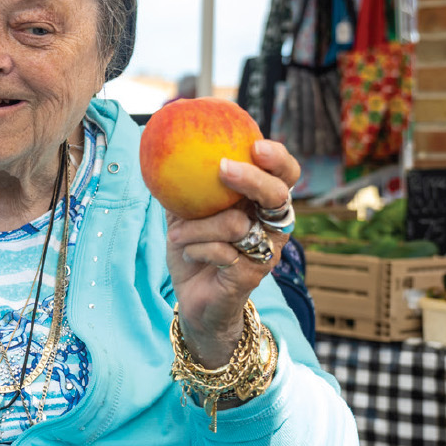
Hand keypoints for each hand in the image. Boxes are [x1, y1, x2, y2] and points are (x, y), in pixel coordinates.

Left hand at [164, 139, 300, 365]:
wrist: (196, 301)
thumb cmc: (195, 250)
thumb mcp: (186, 214)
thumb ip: (184, 185)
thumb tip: (161, 148)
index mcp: (263, 205)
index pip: (285, 175)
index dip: (278, 158)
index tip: (255, 145)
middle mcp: (273, 227)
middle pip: (277, 195)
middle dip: (252, 179)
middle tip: (223, 168)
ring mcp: (266, 252)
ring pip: (237, 224)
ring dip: (198, 226)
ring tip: (177, 233)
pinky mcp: (251, 275)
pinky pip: (222, 251)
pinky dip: (197, 249)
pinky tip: (187, 253)